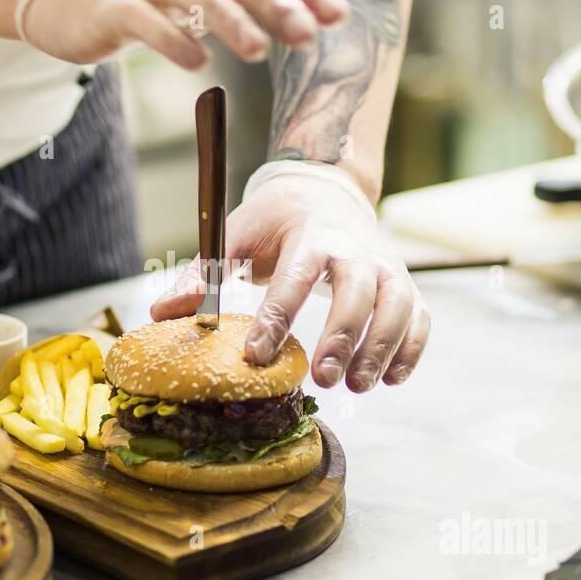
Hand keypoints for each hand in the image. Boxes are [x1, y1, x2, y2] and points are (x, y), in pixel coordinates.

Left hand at [151, 173, 430, 390]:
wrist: (325, 192)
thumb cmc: (273, 224)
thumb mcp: (234, 236)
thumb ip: (201, 275)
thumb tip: (161, 313)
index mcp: (310, 234)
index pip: (295, 277)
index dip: (276, 318)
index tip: (255, 355)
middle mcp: (354, 248)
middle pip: (359, 291)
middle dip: (342, 337)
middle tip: (322, 380)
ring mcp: (385, 266)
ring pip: (398, 306)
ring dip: (381, 348)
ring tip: (357, 386)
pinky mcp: (404, 284)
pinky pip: (420, 317)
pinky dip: (412, 349)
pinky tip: (390, 380)